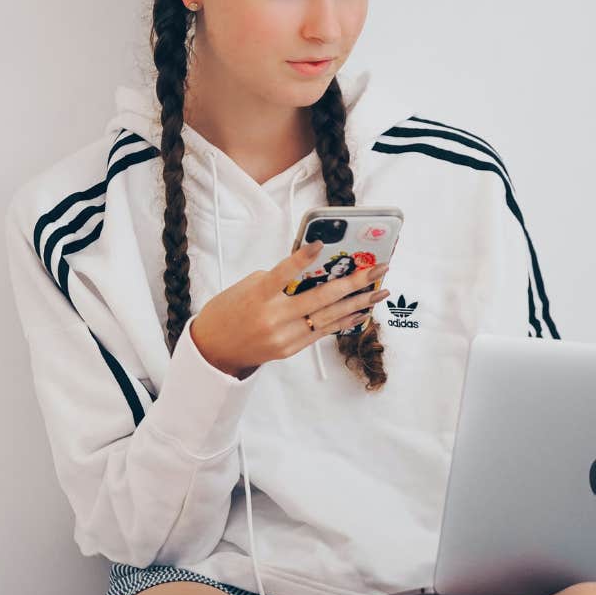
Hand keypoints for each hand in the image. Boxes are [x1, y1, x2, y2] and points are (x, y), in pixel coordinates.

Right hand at [190, 240, 389, 377]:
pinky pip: (323, 332)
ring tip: (380, 291)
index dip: (300, 258)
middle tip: (379, 269)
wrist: (214, 350)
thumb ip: (277, 279)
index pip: (282, 274)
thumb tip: (312, 270)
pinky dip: (344, 320)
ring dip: (358, 302)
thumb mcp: (246, 287)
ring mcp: (285, 337)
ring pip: (329, 317)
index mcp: (257, 296)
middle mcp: (273, 318)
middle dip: (354, 282)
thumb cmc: (229, 311)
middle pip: (320, 298)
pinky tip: (362, 310)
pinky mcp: (291, 349)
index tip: (319, 244)